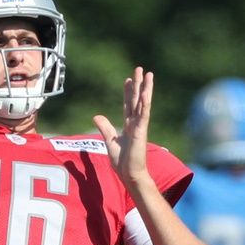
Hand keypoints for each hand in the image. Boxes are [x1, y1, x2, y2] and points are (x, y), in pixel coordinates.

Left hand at [93, 67, 155, 187]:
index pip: (128, 105)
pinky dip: (145, 102)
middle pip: (136, 99)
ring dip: (146, 88)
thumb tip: (96, 116)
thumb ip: (105, 127)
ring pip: (143, 103)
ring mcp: (140, 126)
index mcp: (128, 126)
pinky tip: (147, 91)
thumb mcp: (110, 141)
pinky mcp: (141, 131)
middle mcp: (135, 123)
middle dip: (137, 84)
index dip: (127, 92)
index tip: (127, 80)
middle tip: (139, 69)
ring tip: (148, 73)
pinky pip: (144, 113)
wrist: (129, 175)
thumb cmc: (123, 161)